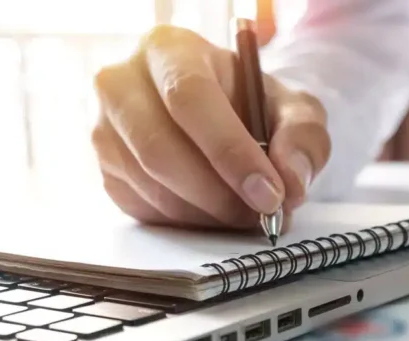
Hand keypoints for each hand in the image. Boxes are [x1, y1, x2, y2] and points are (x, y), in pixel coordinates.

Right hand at [90, 25, 330, 230]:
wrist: (221, 116)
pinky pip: (143, 209)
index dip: (230, 151)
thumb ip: (303, 137)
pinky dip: (188, 222)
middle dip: (219, 194)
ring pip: (151, 186)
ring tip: (246, 214)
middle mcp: (122, 83)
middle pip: (159, 149)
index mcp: (170, 50)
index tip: (268, 193)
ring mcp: (104, 130)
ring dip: (207, 213)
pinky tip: (216, 212)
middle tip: (262, 214)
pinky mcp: (106, 172)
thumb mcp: (292, 108)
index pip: (190, 98)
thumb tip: (291, 182)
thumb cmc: (253, 104)